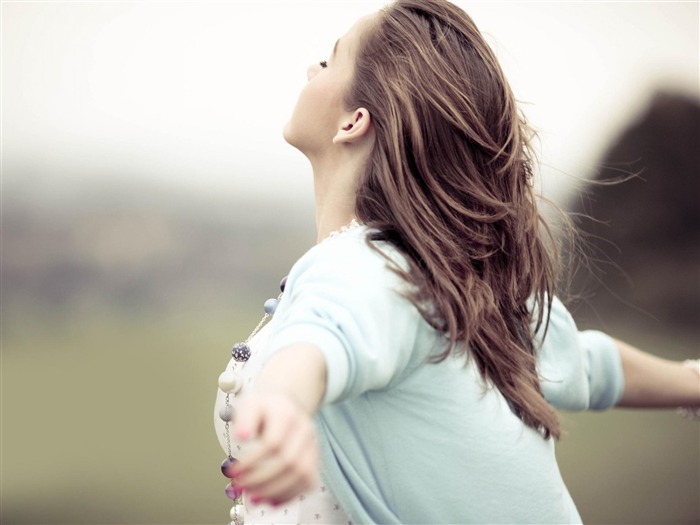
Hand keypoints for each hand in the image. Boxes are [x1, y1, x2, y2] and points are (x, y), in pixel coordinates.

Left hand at [231, 391, 319, 505]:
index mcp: (287, 414)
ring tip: (251, 496)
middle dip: (261, 479)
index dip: (252, 461)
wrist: (284, 404)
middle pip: (289, 461)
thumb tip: (241, 435)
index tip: (233, 471)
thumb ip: (244, 417)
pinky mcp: (314, 459)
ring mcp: (312, 445)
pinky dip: (289, 495)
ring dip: (275, 490)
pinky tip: (269, 500)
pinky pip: (307, 482)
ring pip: (302, 474)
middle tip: (240, 485)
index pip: (273, 442)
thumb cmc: (264, 408)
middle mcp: (304, 429)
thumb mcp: (249, 404)